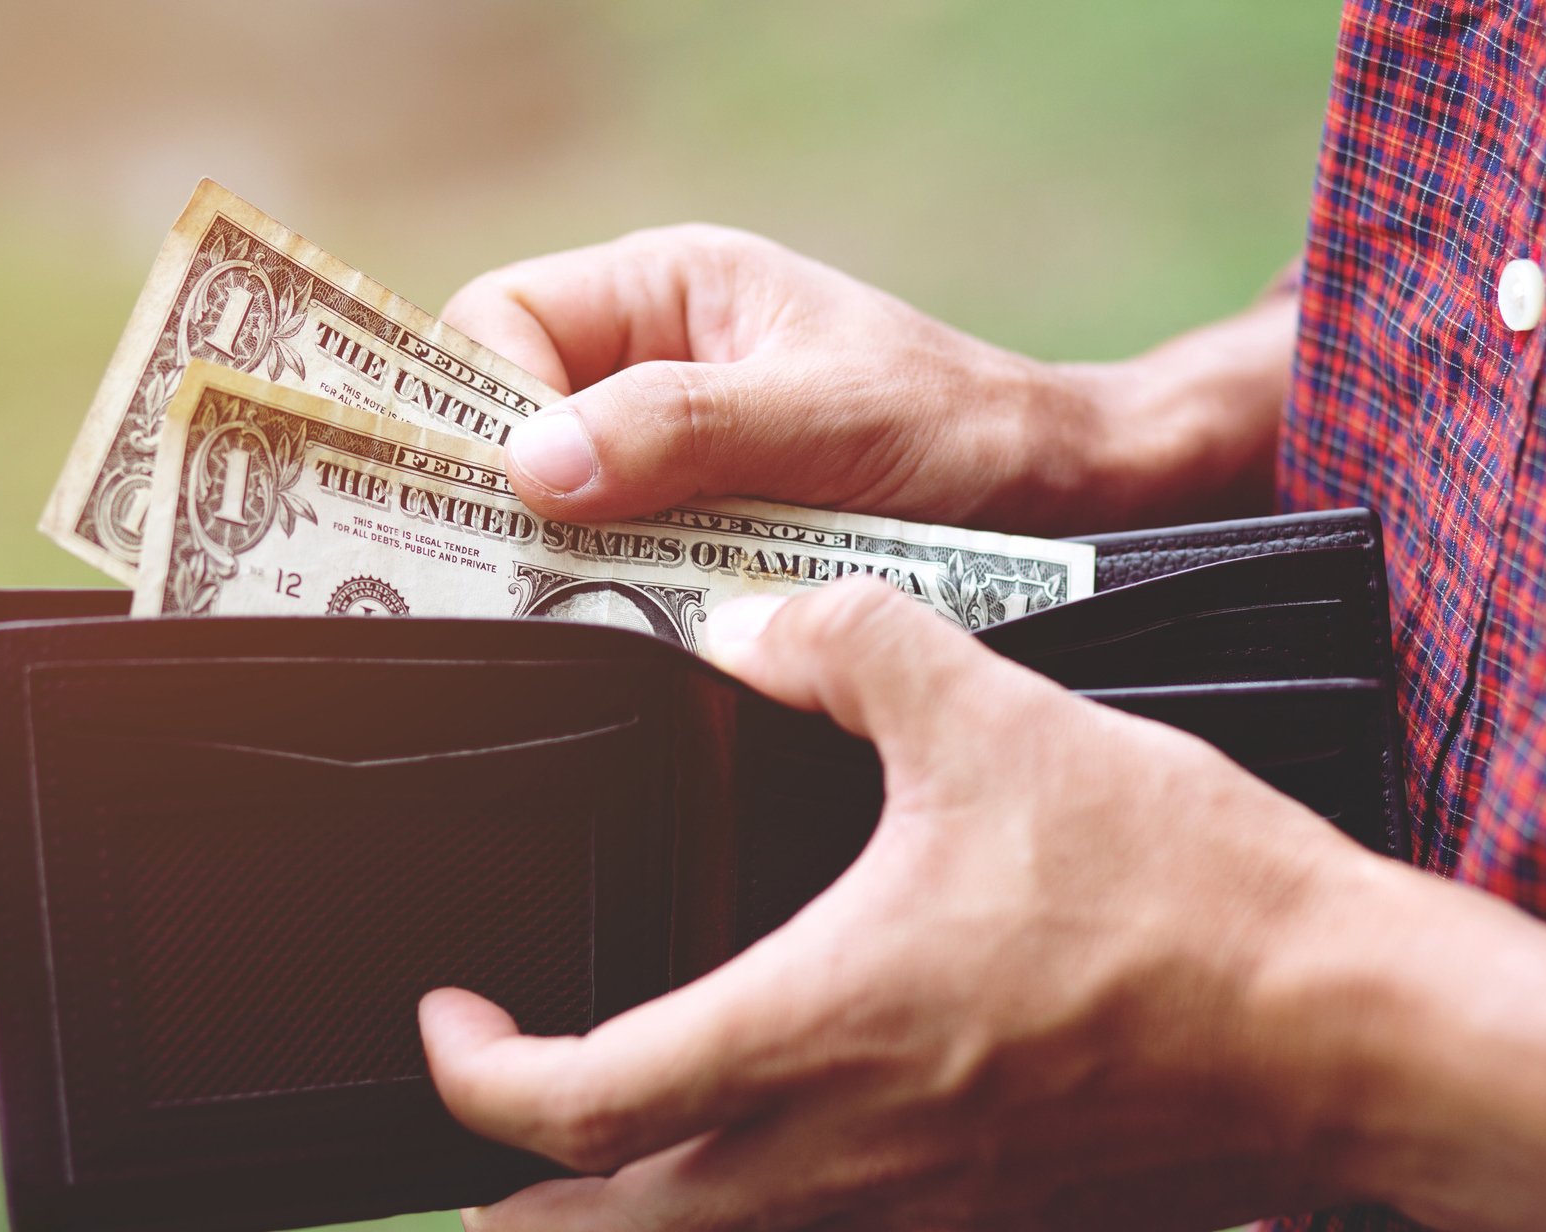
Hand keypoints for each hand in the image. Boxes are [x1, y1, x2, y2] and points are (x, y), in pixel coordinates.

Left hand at [418, 577, 1373, 1231]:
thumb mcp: (999, 715)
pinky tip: (805, 1146)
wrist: (1360, 1031)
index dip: (479, 1083)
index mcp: (816, 1029)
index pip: (579, 1107)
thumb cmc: (1185, 890)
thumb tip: (753, 623)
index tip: (454, 1024)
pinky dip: (774, 1217)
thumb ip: (852, 647)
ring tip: (608, 1183)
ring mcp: (934, 1204)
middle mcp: (854, 1148)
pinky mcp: (1008, 1214)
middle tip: (473, 1193)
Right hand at [439, 226, 1295, 534]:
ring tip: (589, 605)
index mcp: (665, 289)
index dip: (483, 403)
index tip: (512, 490)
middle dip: (511, 495)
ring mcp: (673, 453)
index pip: (499, 323)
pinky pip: (618, 562)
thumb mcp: (823, 419)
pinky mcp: (700, 533)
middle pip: (509, 421)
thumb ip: (679, 429)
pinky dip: (621, 597)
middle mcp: (652, 363)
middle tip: (518, 572)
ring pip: (558, 505)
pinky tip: (644, 627)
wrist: (1062, 502)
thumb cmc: (960, 430)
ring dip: (569, 558)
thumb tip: (532, 467)